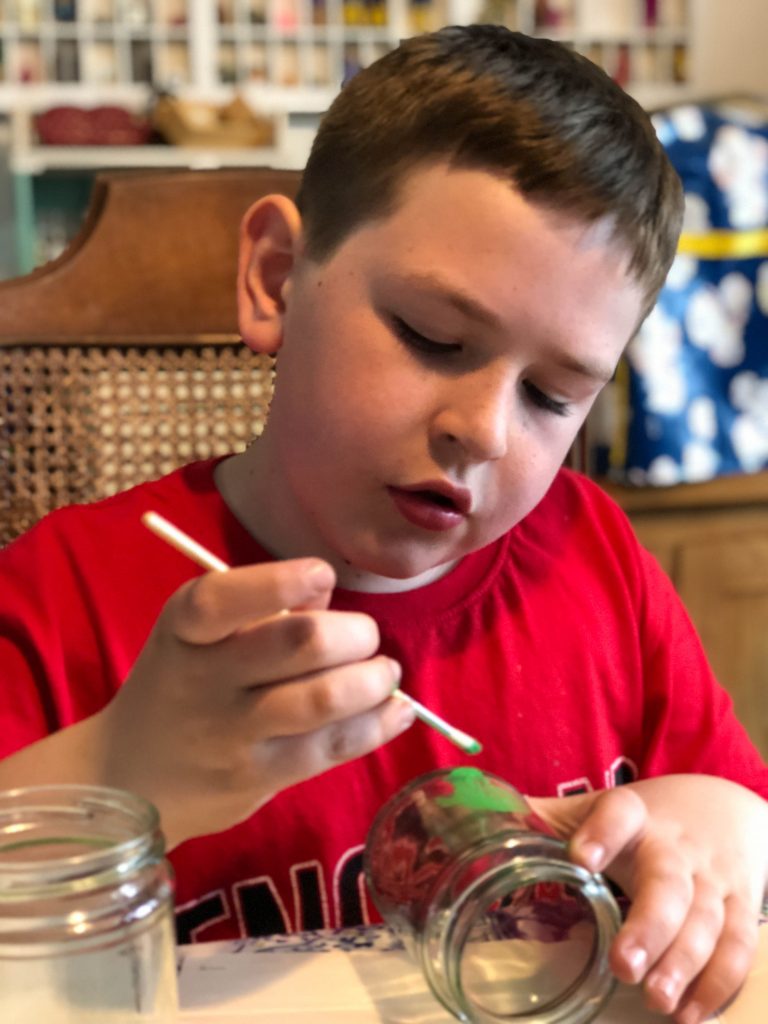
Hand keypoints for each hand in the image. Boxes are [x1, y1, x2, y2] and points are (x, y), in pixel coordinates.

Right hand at [95, 558, 412, 845]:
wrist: (129, 776)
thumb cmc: (182, 686)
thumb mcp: (201, 636)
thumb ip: (261, 609)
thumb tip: (326, 595)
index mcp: (185, 628)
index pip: (222, 599)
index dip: (281, 583)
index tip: (322, 575)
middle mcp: (203, 678)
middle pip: (295, 644)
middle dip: (354, 634)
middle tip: (367, 638)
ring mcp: (229, 734)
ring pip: (321, 700)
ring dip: (372, 681)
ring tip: (385, 675)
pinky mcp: (255, 779)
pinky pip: (329, 749)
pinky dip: (377, 725)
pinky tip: (396, 712)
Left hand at [529, 776, 767, 1022]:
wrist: (721, 805)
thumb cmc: (641, 820)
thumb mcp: (594, 810)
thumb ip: (543, 821)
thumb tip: (469, 823)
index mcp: (633, 817)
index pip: (618, 816)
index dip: (601, 833)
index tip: (580, 856)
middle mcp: (676, 848)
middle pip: (668, 884)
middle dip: (649, 926)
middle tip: (624, 966)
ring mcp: (713, 879)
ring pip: (707, 921)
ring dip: (685, 964)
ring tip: (658, 1000)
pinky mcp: (740, 907)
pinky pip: (737, 948)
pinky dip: (718, 983)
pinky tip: (690, 1014)